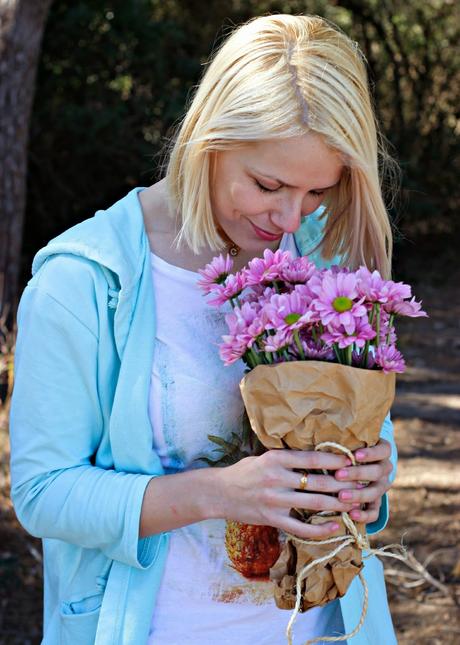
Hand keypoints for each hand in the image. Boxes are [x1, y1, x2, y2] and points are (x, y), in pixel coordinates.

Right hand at [216, 449, 364, 538]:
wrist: (218, 492)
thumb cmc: (244, 472)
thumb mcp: (264, 457)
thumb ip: (287, 458)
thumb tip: (317, 455)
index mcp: (276, 458)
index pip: (312, 458)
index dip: (335, 460)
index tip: (351, 460)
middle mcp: (277, 478)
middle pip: (319, 481)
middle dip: (343, 484)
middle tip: (361, 484)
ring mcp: (275, 500)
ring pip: (314, 503)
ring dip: (338, 504)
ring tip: (354, 504)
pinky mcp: (272, 519)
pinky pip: (301, 527)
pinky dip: (321, 529)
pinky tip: (335, 527)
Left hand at [334, 439, 392, 523]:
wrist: (358, 466)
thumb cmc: (347, 449)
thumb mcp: (348, 442)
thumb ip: (340, 440)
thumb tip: (316, 432)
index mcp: (381, 451)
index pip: (383, 451)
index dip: (371, 453)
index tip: (355, 455)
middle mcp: (384, 469)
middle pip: (377, 472)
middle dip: (357, 474)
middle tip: (338, 475)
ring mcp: (381, 487)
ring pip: (376, 492)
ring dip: (358, 494)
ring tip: (341, 496)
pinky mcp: (376, 503)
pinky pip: (375, 512)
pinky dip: (365, 515)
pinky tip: (352, 515)